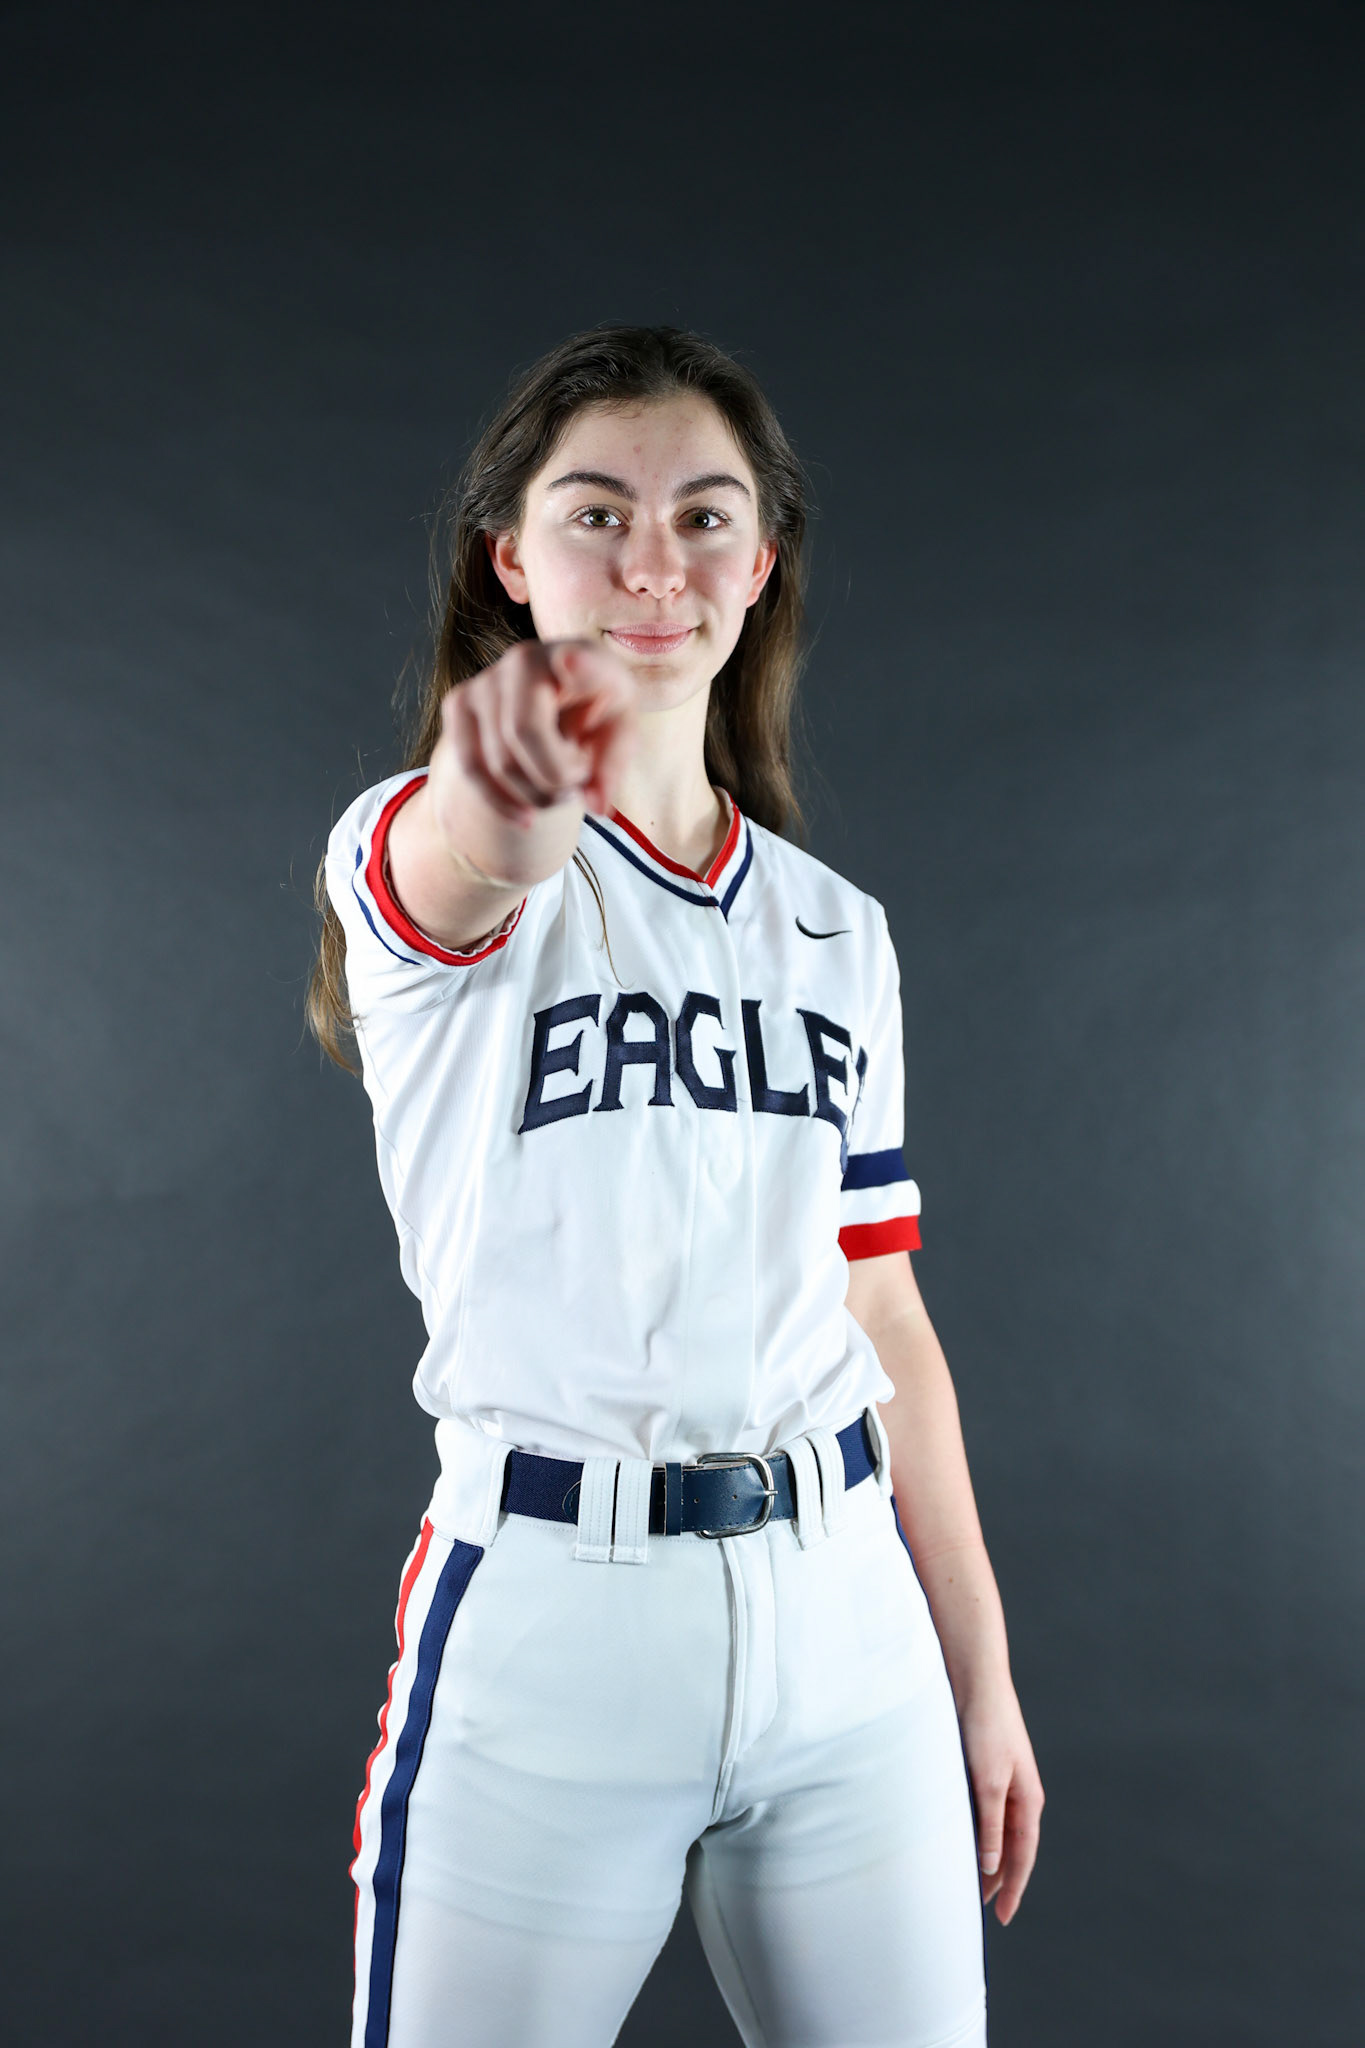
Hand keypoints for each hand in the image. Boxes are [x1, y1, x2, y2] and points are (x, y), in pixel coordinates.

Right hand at [434, 638, 637, 837]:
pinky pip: (470, 768)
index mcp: (578, 657)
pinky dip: (501, 802)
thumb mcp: (618, 736)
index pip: (574, 661)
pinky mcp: (458, 704)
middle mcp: (525, 658)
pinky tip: (526, 816)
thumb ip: (612, 768)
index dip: (575, 664)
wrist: (556, 703)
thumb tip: (597, 807)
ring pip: (499, 761)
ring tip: (559, 792)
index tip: (571, 661)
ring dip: (536, 795)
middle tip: (578, 783)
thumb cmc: (594, 715)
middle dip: (555, 778)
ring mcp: (486, 680)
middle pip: (525, 733)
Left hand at [958, 1678, 1043, 1924]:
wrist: (976, 1681)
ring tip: (968, 1880)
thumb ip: (990, 1824)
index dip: (1014, 1888)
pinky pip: (985, 1812)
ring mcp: (1004, 1781)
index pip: (1023, 1856)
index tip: (1003, 1917)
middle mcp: (1020, 1794)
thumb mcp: (989, 1781)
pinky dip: (976, 1832)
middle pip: (1012, 1847)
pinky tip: (961, 1839)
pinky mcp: (986, 1769)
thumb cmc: (986, 1727)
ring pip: (997, 1831)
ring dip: (987, 1856)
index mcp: (1028, 1800)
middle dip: (999, 1878)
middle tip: (980, 1906)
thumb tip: (991, 1866)